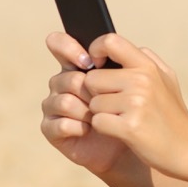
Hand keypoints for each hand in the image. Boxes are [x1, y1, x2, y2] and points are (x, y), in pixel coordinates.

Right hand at [40, 31, 131, 174]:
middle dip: (92, 92)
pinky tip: (89, 130)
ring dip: (86, 111)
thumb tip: (110, 43)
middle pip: (69, 77)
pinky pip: (59, 124)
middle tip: (109, 101)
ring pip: (63, 100)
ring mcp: (54, 106)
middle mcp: (62, 83)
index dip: (69, 48)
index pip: (60, 44)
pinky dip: (78, 128)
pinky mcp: (51, 130)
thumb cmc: (135, 109)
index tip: (88, 61)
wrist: (134, 143)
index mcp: (79, 65)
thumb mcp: (136, 80)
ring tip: (102, 117)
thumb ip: (126, 57)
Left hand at [80, 33, 187, 177]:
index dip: (95, 51)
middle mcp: (142, 80)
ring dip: (102, 114)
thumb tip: (117, 49)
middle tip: (117, 106)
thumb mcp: (167, 80)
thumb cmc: (172, 114)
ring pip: (93, 103)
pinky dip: (105, 129)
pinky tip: (123, 132)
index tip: (96, 65)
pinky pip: (97, 122)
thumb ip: (145, 61)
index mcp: (148, 66)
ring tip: (125, 120)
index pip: (110, 41)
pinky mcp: (130, 126)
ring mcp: (136, 103)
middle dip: (97, 94)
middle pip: (92, 78)